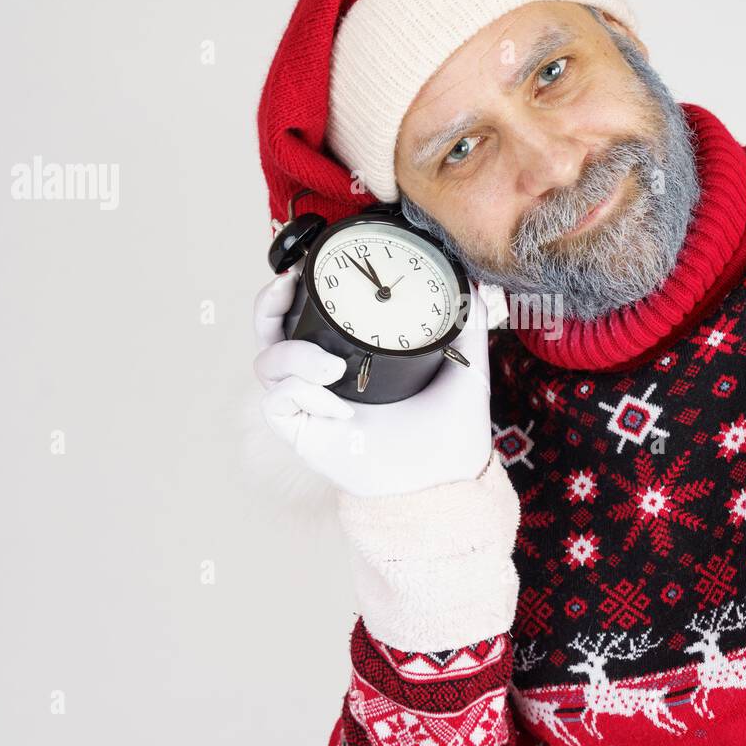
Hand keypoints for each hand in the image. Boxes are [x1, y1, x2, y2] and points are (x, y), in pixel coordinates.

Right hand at [252, 264, 493, 497]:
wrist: (446, 476)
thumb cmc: (451, 428)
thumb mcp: (465, 367)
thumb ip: (470, 325)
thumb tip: (478, 286)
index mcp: (350, 355)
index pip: (305, 315)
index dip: (292, 291)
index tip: (303, 268)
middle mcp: (322, 377)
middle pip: (268, 333)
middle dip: (267, 306)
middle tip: (287, 287)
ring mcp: (310, 405)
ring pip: (267, 364)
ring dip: (292, 356)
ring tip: (335, 370)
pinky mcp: (303, 433)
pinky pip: (278, 402)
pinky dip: (303, 394)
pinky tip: (341, 410)